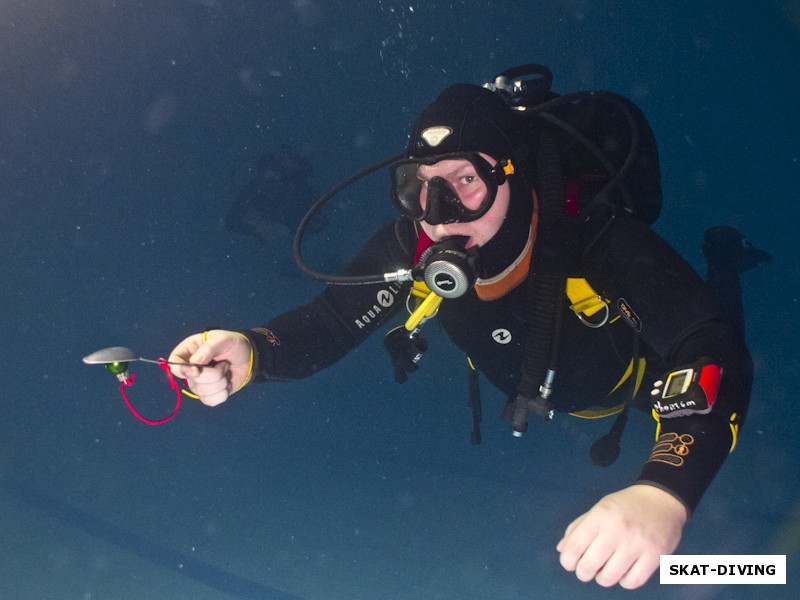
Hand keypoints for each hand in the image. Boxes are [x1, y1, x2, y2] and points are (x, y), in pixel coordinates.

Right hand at [168, 330, 252, 406]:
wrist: (248, 357)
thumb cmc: (233, 344)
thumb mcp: (222, 339)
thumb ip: (208, 349)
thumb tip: (194, 364)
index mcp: (188, 351)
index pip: (173, 363)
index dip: (182, 370)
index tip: (197, 370)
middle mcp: (190, 369)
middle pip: (191, 381)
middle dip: (213, 374)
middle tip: (223, 362)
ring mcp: (198, 383)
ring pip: (202, 392)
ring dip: (220, 382)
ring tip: (225, 370)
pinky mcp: (208, 394)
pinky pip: (210, 401)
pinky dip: (223, 393)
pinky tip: (227, 382)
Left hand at [557, 484, 687, 588]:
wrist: (662, 500)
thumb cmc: (625, 505)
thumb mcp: (598, 509)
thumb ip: (578, 528)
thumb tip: (562, 550)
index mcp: (601, 516)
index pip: (575, 546)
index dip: (567, 560)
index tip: (569, 563)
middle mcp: (618, 530)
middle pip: (589, 565)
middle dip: (582, 572)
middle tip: (586, 570)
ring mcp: (638, 544)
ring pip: (610, 577)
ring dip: (602, 578)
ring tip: (605, 570)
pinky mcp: (655, 556)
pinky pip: (632, 582)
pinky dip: (623, 582)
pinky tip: (623, 572)